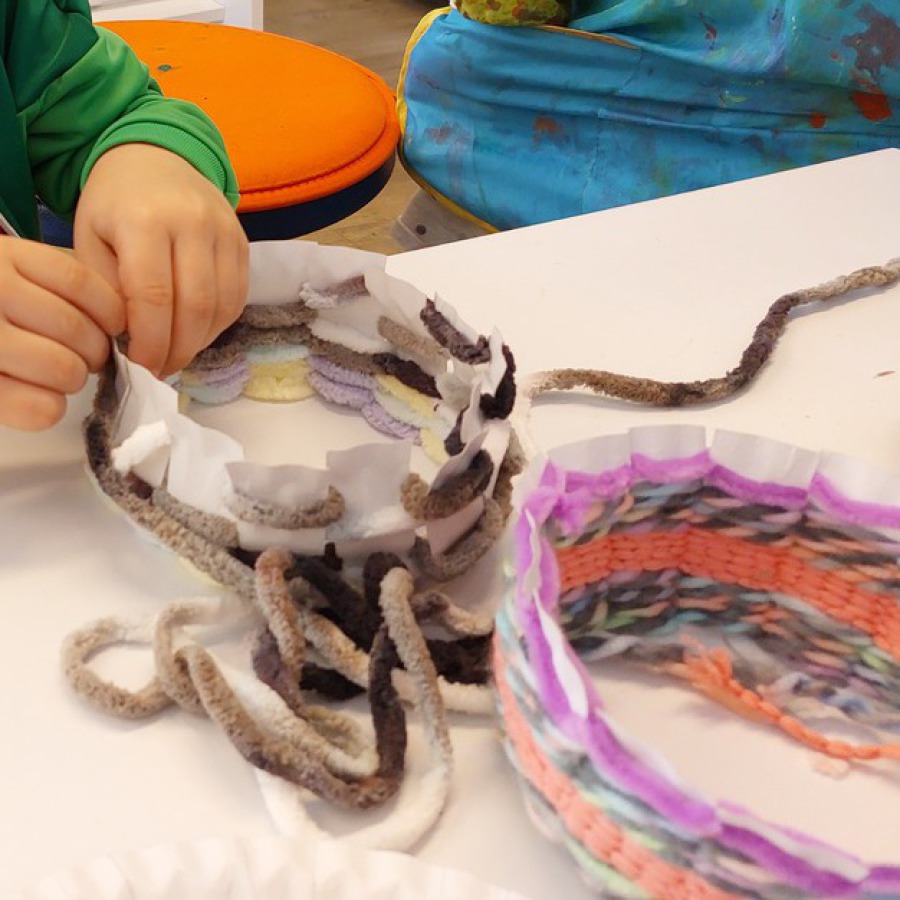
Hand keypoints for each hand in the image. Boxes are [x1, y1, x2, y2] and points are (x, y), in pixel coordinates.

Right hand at [0, 238, 123, 429]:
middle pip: (76, 330)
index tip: (111, 328)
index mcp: (6, 258)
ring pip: (63, 368)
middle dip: (92, 353)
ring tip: (58, 377)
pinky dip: (52, 408)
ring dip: (72, 380)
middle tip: (82, 359)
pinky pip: (41, 407)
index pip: (81, 283)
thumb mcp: (10, 276)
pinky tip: (42, 400)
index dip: (110, 313)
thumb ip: (55, 288)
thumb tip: (118, 325)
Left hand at [74, 144, 248, 377]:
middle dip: (177, 349)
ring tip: (176, 353)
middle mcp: (192, 223)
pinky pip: (237, 298)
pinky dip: (217, 325)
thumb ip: (105, 289)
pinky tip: (195, 332)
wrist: (156, 158)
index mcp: (144, 220)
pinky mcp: (243, 243)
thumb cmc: (115, 203)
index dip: (150, 341)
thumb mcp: (90, 238)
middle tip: (159, 369)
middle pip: (195, 306)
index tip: (140, 366)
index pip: (154, 296)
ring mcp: (224, 232)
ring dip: (199, 341)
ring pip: (222, 306)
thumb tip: (126, 341)